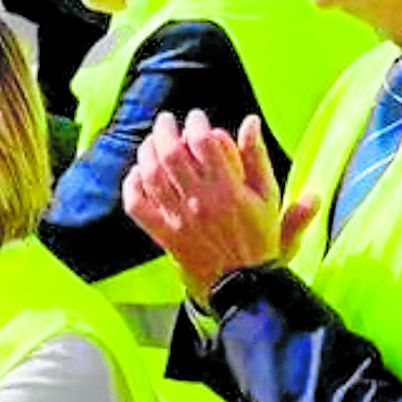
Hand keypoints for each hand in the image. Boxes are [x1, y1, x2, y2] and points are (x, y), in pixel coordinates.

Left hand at [120, 111, 316, 300]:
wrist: (245, 284)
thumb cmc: (259, 238)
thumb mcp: (269, 196)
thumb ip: (258, 157)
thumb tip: (250, 121)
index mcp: (228, 191)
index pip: (204, 143)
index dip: (197, 124)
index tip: (197, 117)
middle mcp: (200, 202)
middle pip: (172, 154)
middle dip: (165, 130)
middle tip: (167, 121)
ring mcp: (179, 219)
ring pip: (152, 175)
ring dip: (148, 151)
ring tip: (152, 140)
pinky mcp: (164, 234)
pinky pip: (138, 206)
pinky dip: (132, 185)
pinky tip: (137, 172)